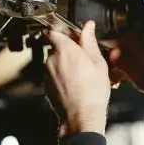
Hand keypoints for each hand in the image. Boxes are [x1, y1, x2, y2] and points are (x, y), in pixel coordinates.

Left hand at [44, 21, 110, 135]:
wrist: (81, 117)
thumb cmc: (91, 93)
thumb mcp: (98, 63)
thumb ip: (89, 41)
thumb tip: (88, 27)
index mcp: (65, 49)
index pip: (53, 30)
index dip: (62, 31)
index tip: (71, 35)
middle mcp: (52, 59)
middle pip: (56, 47)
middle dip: (68, 50)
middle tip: (84, 59)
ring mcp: (47, 72)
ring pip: (56, 61)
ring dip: (66, 64)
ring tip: (82, 75)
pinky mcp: (46, 84)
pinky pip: (54, 74)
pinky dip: (62, 76)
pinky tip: (76, 84)